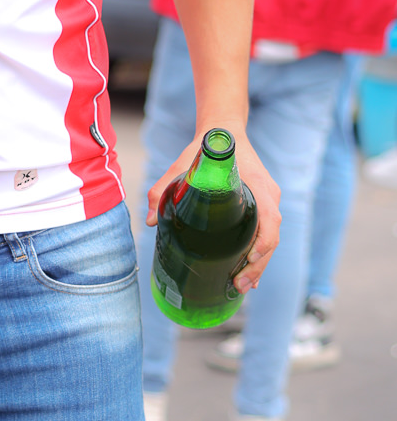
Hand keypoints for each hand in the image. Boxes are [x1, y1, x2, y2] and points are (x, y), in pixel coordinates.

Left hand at [146, 128, 279, 291]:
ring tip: (241, 287)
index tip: (248, 260)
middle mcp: (268, 196)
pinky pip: (265, 233)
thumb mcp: (180, 166)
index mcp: (257, 186)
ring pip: (270, 239)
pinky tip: (247, 274)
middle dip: (258, 265)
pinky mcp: (262, 207)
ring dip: (259, 265)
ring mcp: (268, 202)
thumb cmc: (205, 150)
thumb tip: (149, 221)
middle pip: (271, 237)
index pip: (269, 220)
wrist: (224, 133)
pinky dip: (258, 254)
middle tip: (239, 286)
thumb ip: (161, 190)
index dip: (262, 244)